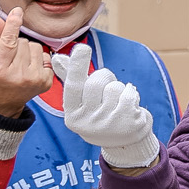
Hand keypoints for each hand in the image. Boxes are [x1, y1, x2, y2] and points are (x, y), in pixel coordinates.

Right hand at [0, 9, 53, 116]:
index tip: (17, 11)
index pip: (9, 41)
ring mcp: (34, 80)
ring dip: (27, 51)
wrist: (0, 105)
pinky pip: (45, 56)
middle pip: (23, 41)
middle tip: (8, 59)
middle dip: (16, 44)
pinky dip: (37, 58)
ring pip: (35, 46)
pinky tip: (28, 69)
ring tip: (18, 64)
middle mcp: (18, 76)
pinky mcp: (46, 82)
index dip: (13, 24)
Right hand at [54, 47, 159, 170]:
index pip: (73, 86)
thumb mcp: (84, 101)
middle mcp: (87, 122)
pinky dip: (131, 92)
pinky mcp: (126, 123)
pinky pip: (128, 93)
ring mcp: (107, 124)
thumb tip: (56, 57)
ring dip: (118, 88)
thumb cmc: (101, 114)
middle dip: (105, 77)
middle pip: (96, 82)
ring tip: (118, 102)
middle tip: (108, 87)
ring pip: (113, 87)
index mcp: (72, 115)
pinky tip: (130, 103)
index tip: (82, 46)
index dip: (78, 65)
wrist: (125, 142)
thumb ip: (72, 79)